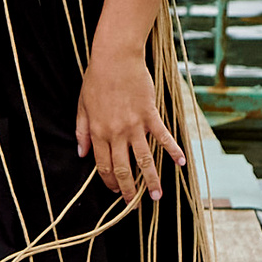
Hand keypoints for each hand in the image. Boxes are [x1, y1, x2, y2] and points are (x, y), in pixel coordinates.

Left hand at [75, 36, 185, 207]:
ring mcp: (134, 125)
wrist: (116, 57)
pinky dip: (173, 150)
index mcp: (98, 132)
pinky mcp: (150, 115)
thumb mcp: (82, 106)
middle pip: (123, 169)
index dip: (109, 182)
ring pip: (144, 160)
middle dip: (129, 190)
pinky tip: (181, 163)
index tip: (115, 191)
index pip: (103, 165)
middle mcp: (116, 133)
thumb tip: (80, 154)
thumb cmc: (97, 79)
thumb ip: (81, 131)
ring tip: (157, 196)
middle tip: (134, 204)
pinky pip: (163, 137)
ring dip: (151, 180)